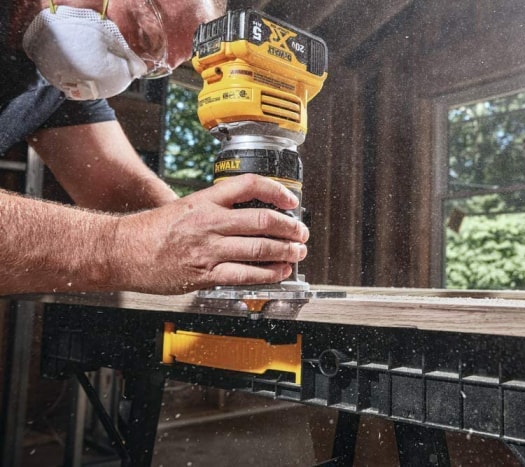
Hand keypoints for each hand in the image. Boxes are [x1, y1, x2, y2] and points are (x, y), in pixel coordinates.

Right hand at [111, 174, 308, 293]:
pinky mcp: (205, 275)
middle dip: (289, 227)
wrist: (121, 251)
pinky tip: (279, 271)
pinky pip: (245, 275)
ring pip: (259, 248)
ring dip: (285, 251)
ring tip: (297, 252)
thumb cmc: (149, 231)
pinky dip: (268, 274)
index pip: (249, 186)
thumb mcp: (184, 206)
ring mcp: (208, 250)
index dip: (276, 191)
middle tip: (301, 232)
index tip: (290, 200)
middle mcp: (209, 223)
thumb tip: (244, 212)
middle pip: (262, 220)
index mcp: (204, 201)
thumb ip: (213, 208)